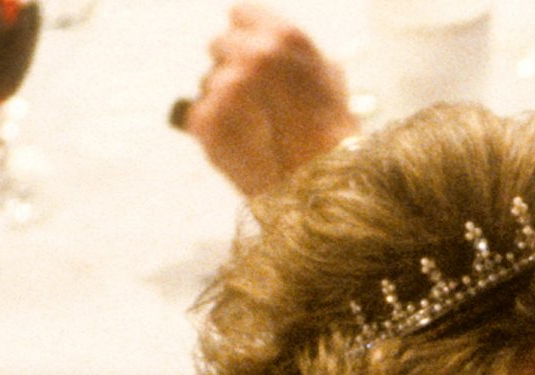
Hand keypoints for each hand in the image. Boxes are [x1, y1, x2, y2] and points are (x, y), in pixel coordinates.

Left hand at [177, 4, 355, 195]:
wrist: (325, 196)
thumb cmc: (336, 145)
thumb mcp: (332, 85)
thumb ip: (300, 61)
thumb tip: (287, 58)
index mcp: (283, 37)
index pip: (239, 16)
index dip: (245, 39)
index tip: (250, 61)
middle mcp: (250, 54)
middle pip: (219, 46)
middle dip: (232, 70)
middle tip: (254, 106)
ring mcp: (225, 87)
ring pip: (208, 83)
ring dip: (223, 104)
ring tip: (254, 136)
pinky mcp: (207, 121)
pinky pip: (197, 116)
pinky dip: (213, 133)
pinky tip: (240, 150)